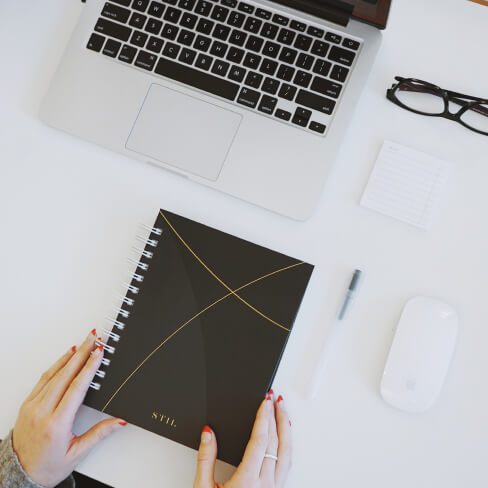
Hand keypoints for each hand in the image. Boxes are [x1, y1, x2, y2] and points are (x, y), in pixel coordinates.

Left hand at [12, 329, 125, 487]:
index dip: (89, 367)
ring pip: (54, 373)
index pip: (77, 388)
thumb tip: (119, 421)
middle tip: (94, 337)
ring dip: (70, 355)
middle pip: (66, 374)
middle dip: (82, 352)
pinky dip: (56, 364)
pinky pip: (43, 378)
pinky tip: (66, 356)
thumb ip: (99, 434)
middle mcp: (42, 411)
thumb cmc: (46, 466)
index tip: (99, 353)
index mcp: (56, 424)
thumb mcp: (77, 453)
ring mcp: (33, 406)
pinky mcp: (27, 403)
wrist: (19, 474)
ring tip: (83, 342)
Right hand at [194, 391, 291, 487]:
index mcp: (248, 482)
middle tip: (275, 398)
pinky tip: (284, 439)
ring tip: (284, 412)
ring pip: (287, 454)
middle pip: (277, 443)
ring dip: (286, 430)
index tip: (265, 400)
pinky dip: (287, 447)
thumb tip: (208, 433)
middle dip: (276, 416)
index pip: (260, 440)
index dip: (264, 417)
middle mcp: (266, 486)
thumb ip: (205, 459)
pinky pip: (287, 466)